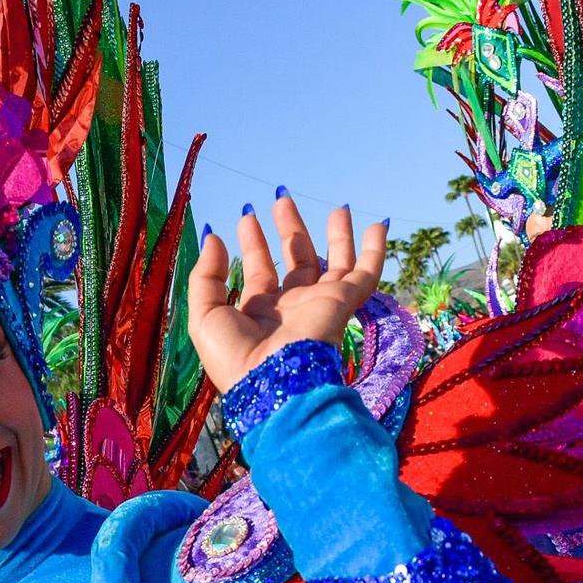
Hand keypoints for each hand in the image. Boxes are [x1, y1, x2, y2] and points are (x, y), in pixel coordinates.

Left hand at [187, 198, 386, 393]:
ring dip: (336, 235)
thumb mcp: (203, 315)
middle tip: (282, 200)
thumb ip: (206, 276)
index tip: (249, 218)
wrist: (273, 382)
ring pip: (334, 263)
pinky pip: (366, 273)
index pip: (260, 271)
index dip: (254, 244)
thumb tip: (214, 239)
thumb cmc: (235, 356)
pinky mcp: (343, 302)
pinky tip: (378, 225)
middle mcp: (292, 306)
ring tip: (338, 208)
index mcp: (260, 312)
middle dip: (290, 230)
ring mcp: (320, 303)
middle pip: (296, 261)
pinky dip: (374, 250)